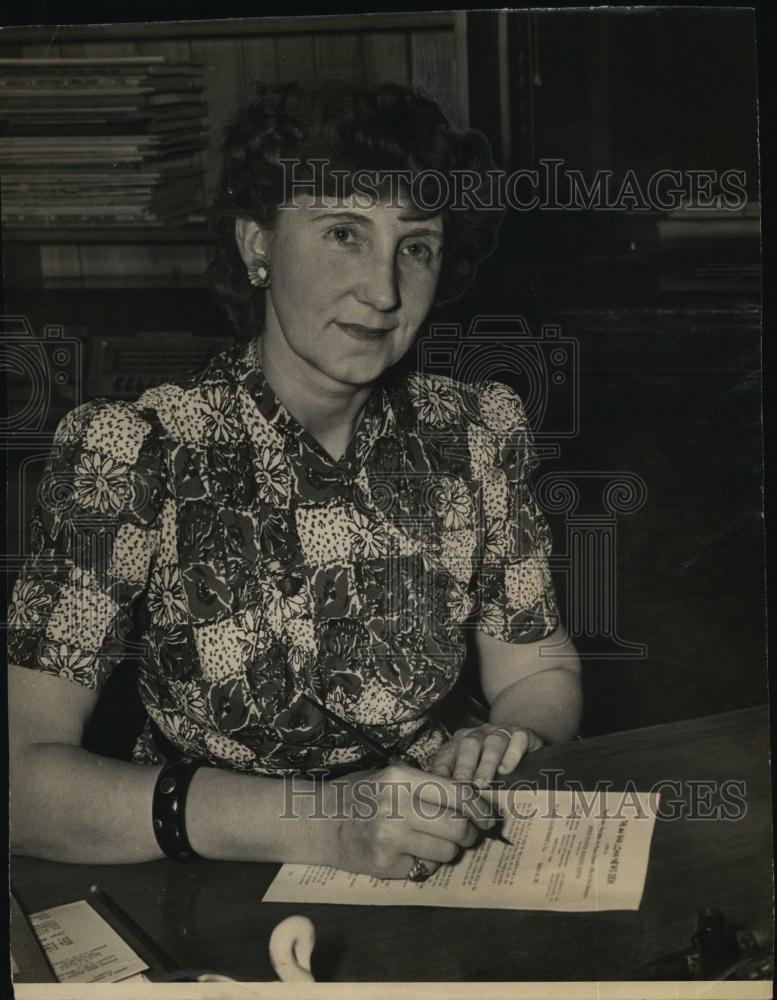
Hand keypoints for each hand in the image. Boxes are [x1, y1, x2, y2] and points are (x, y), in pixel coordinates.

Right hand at [328, 759, 493, 878]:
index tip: (489, 817)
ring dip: (447, 850)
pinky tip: (408, 852)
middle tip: (469, 834)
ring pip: (446, 852)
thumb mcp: (390, 776)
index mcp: (401, 778)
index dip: (480, 808)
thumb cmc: (359, 794)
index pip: (457, 794)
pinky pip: (424, 869)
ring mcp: (391, 838)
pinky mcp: (385, 864)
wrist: (318, 820)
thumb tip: (472, 798)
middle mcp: (397, 806)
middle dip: (470, 833)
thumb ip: (427, 785)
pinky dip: (424, 864)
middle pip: (458, 827)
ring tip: (432, 842)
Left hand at [429, 724, 543, 784]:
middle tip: (462, 789)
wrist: (524, 748)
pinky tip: (507, 770)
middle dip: (463, 768)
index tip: (440, 794)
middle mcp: (478, 735)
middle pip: (468, 746)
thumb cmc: (493, 772)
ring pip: (492, 742)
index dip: (441, 774)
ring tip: (482, 784)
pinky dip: (512, 754)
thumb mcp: (474, 778)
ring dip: (485, 764)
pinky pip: (518, 739)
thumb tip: (449, 818)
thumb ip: (461, 792)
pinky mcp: (524, 734)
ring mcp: (501, 732)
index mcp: (459, 744)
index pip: (446, 757)